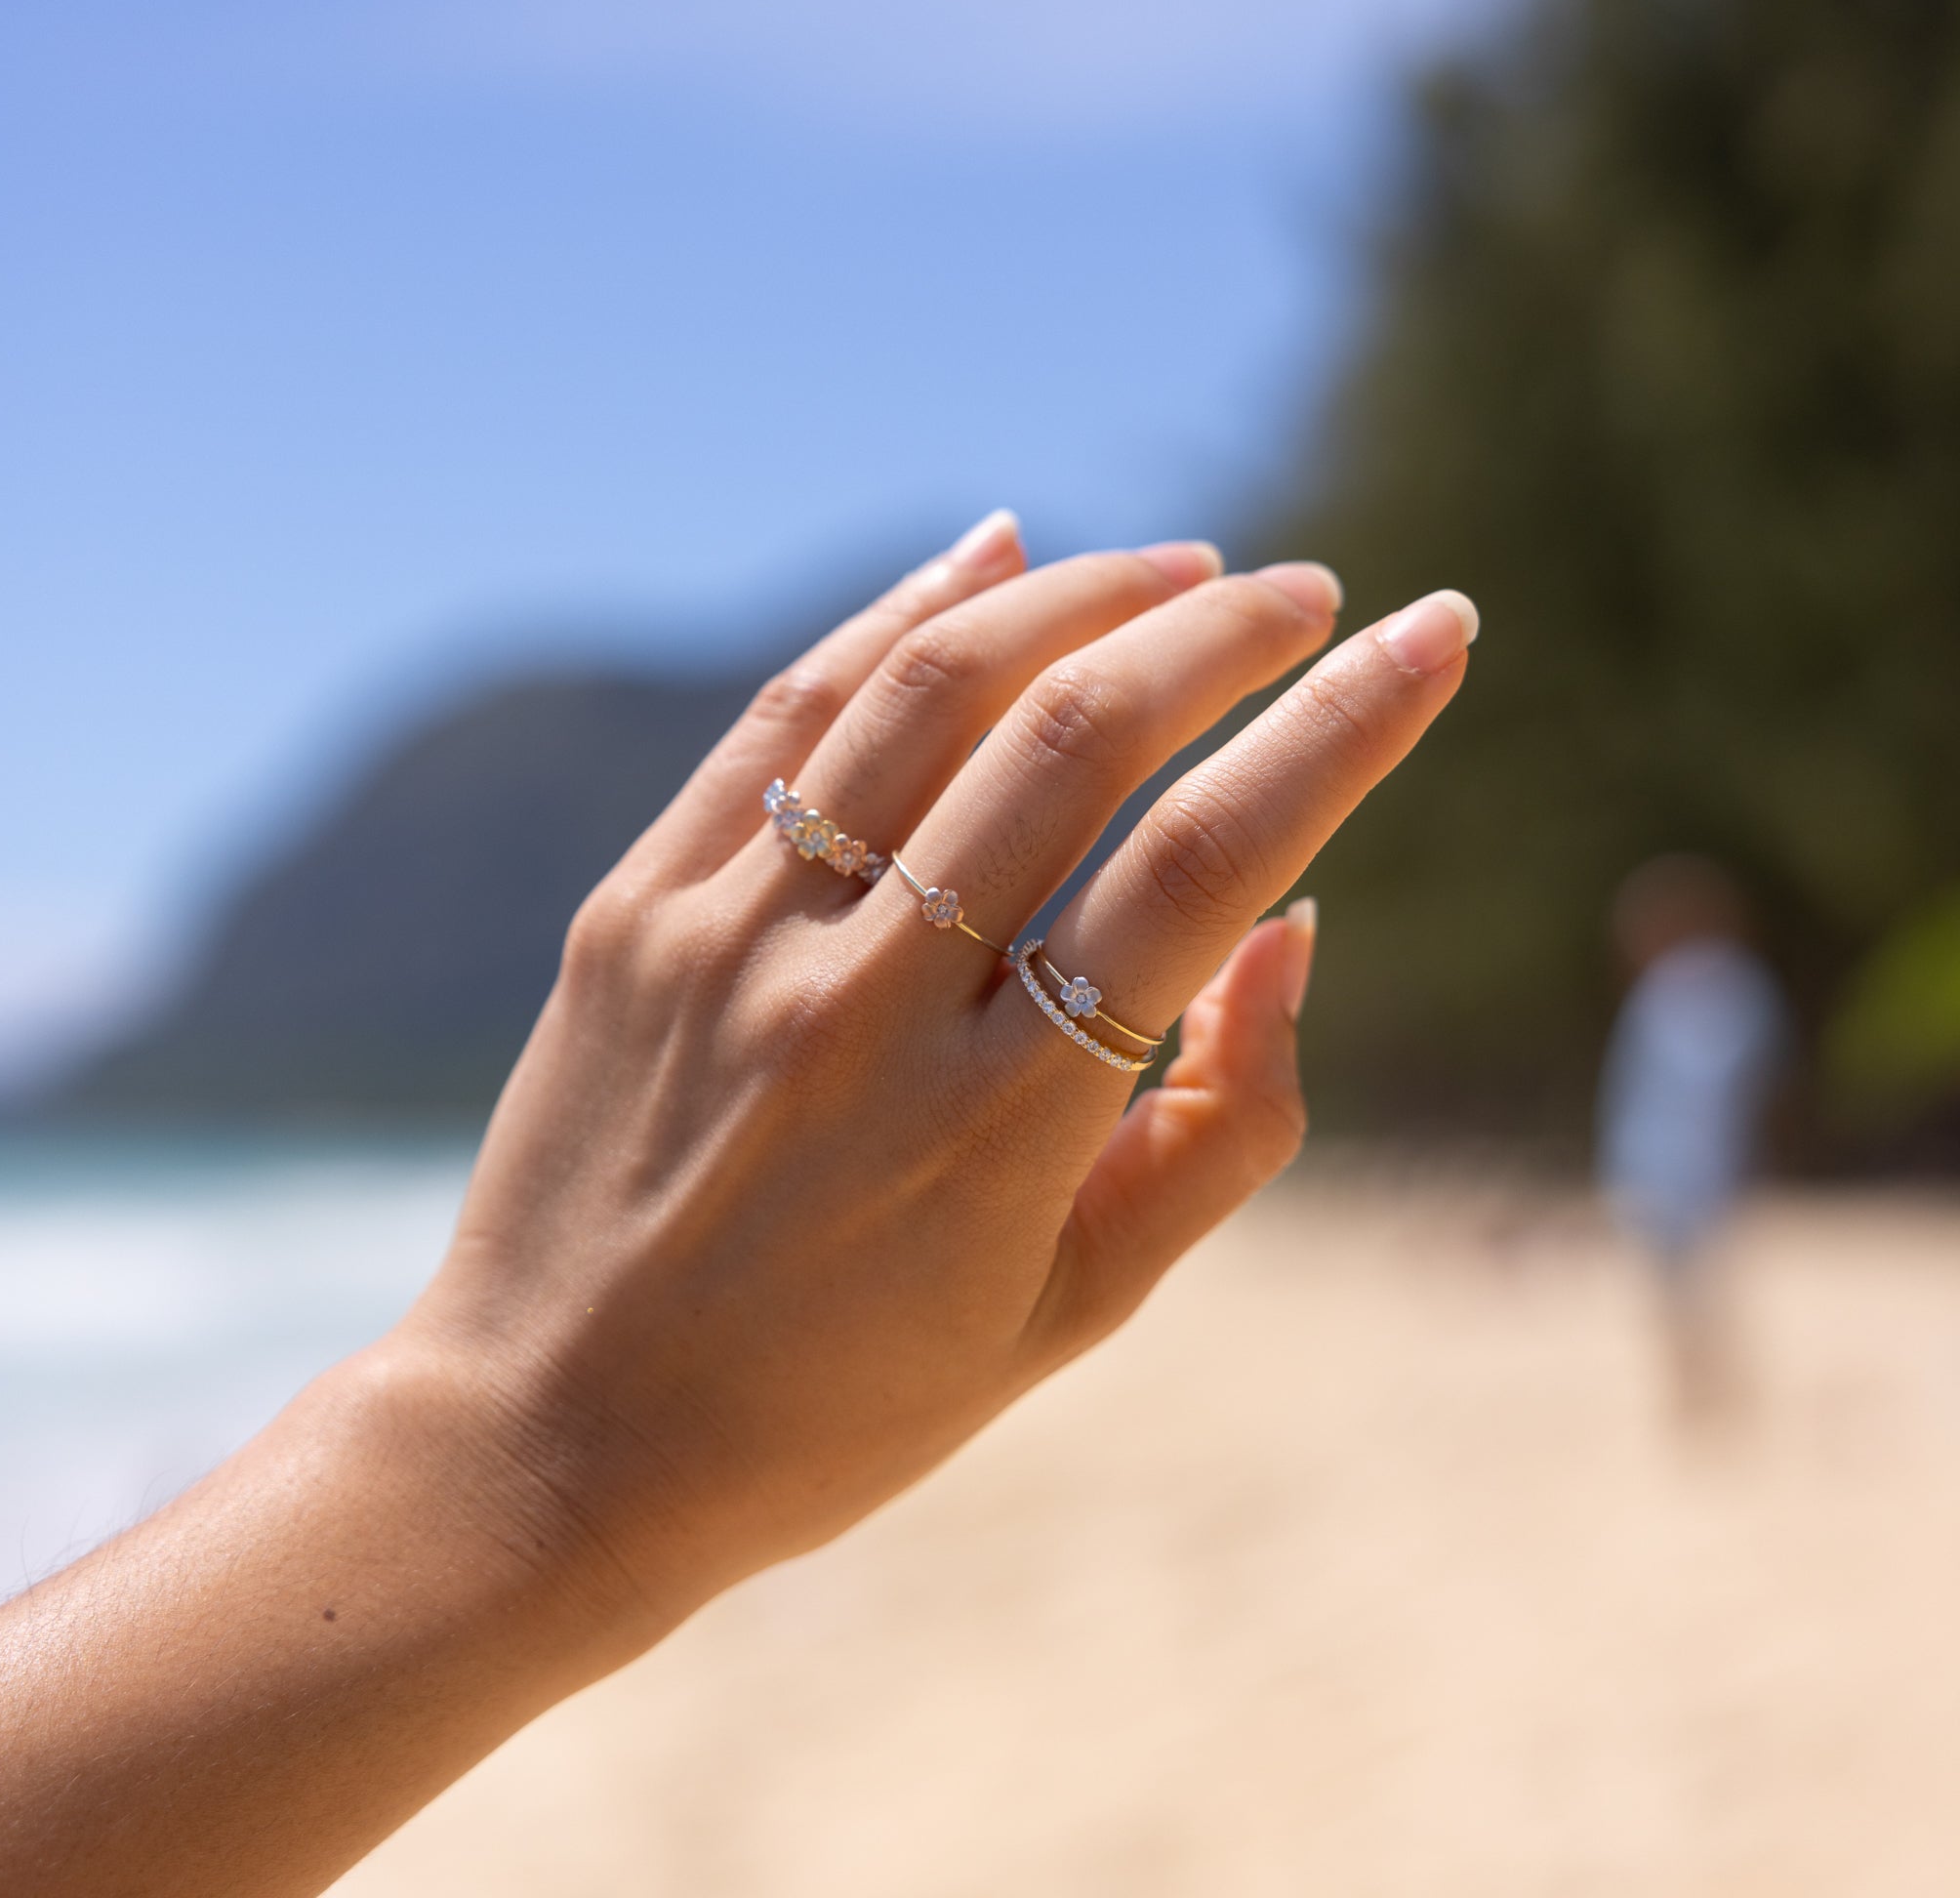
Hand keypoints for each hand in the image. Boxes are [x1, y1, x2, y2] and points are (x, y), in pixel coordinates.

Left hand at [403, 511, 1476, 1670]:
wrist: (555, 1442)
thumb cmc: (842, 1401)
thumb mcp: (1076, 1312)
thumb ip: (1223, 1127)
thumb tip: (1299, 924)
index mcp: (1002, 1130)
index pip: (1213, 865)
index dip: (1347, 726)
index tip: (1436, 632)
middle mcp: (866, 1011)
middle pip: (1077, 735)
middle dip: (1225, 630)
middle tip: (1305, 592)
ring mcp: (732, 945)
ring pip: (929, 687)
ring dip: (1078, 595)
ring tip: (1176, 572)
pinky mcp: (637, 912)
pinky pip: (784, 718)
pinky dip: (899, 613)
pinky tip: (986, 551)